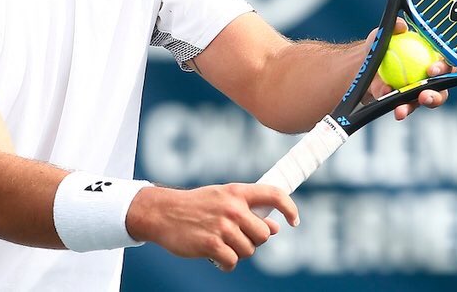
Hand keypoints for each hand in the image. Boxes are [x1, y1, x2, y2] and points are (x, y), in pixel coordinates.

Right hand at [126, 183, 298, 271]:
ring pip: (248, 250)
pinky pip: (232, 262)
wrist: (162, 213)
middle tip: (236, 238)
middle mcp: (233, 208)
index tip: (294, 221)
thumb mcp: (222, 199)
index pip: (274, 194)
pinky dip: (225, 263)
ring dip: (236, 252)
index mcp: (237, 192)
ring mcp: (223, 227)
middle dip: (253, 240)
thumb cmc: (195, 206)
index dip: (289, 208)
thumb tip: (275, 227)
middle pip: (263, 234)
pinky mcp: (212, 245)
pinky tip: (214, 256)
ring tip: (219, 243)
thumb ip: (248, 210)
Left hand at [365, 17, 455, 119]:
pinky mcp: (406, 102)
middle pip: (441, 89)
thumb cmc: (383, 45)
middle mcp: (430, 77)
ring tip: (403, 109)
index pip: (445, 64)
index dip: (443, 69)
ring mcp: (419, 92)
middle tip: (424, 95)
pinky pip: (405, 107)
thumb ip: (394, 28)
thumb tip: (401, 25)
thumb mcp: (386, 34)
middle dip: (436, 95)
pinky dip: (399, 107)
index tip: (431, 70)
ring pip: (425, 102)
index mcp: (432, 59)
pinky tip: (391, 105)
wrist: (366, 63)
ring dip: (414, 107)